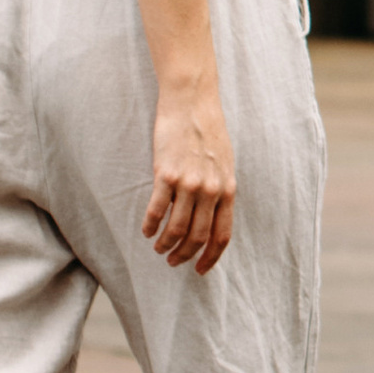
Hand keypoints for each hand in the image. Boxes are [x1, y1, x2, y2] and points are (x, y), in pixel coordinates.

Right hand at [142, 83, 235, 274]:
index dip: (211, 257)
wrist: (192, 103)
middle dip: (184, 255)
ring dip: (165, 244)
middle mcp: (210, 190)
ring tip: (158, 248)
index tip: (200, 270)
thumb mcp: (225, 163)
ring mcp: (189, 183)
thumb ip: (220, 190)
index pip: (222, 235)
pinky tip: (146, 230)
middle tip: (173, 261)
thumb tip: (214, 216)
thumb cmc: (208, 131)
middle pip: (197, 237)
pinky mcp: (166, 174)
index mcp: (227, 189)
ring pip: (176, 229)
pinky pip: (156, 210)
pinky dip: (150, 225)